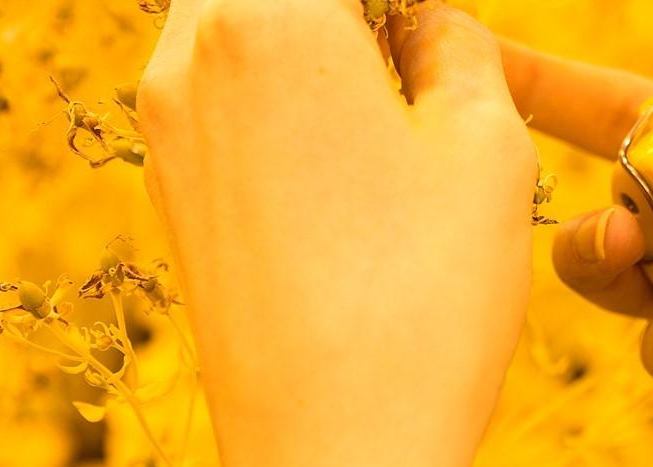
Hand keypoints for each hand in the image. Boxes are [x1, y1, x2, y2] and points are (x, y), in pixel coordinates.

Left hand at [136, 1, 531, 463]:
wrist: (336, 449)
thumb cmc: (422, 301)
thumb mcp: (485, 145)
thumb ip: (458, 46)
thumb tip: (431, 24)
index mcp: (269, 18)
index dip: (410, 5)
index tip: (440, 40)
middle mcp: (190, 58)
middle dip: (353, 14)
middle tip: (417, 66)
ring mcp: (166, 129)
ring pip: (239, 29)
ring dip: (314, 44)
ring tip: (391, 110)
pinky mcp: (171, 192)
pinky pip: (222, 96)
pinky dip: (281, 98)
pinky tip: (349, 164)